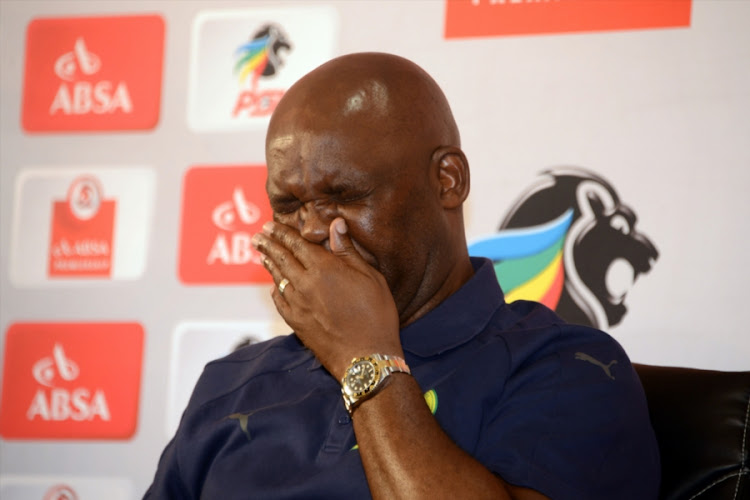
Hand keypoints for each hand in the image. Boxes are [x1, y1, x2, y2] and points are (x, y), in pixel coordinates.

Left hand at [251, 218, 402, 379]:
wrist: (366, 357)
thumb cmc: (376, 316)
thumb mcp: (370, 277)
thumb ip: (348, 250)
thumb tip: (336, 224)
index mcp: (324, 269)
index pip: (297, 244)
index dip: (283, 233)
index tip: (272, 225)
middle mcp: (305, 284)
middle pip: (282, 258)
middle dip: (269, 244)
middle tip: (259, 235)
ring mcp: (298, 305)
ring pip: (278, 278)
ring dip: (269, 263)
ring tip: (262, 252)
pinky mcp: (296, 323)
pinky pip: (279, 301)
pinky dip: (275, 289)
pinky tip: (274, 285)